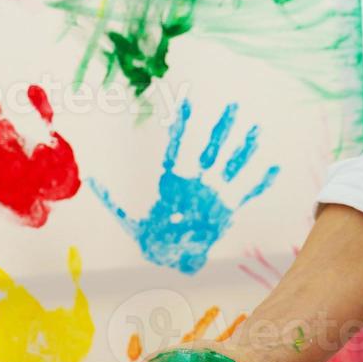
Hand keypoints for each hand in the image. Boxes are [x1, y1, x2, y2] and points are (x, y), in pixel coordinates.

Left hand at [88, 100, 279, 274]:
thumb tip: (89, 183)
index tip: (187, 101)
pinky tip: (273, 169)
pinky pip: (245, 193)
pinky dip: (259, 182)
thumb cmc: (152, 241)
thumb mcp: (130, 221)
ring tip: (255, 130)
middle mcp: (195, 184)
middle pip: (209, 150)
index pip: (178, 148)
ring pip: (230, 166)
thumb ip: (113, 202)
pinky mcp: (226, 211)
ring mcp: (212, 195)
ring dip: (242, 150)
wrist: (172, 260)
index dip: (182, 126)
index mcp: (173, 183)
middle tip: (233, 105)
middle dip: (220, 130)